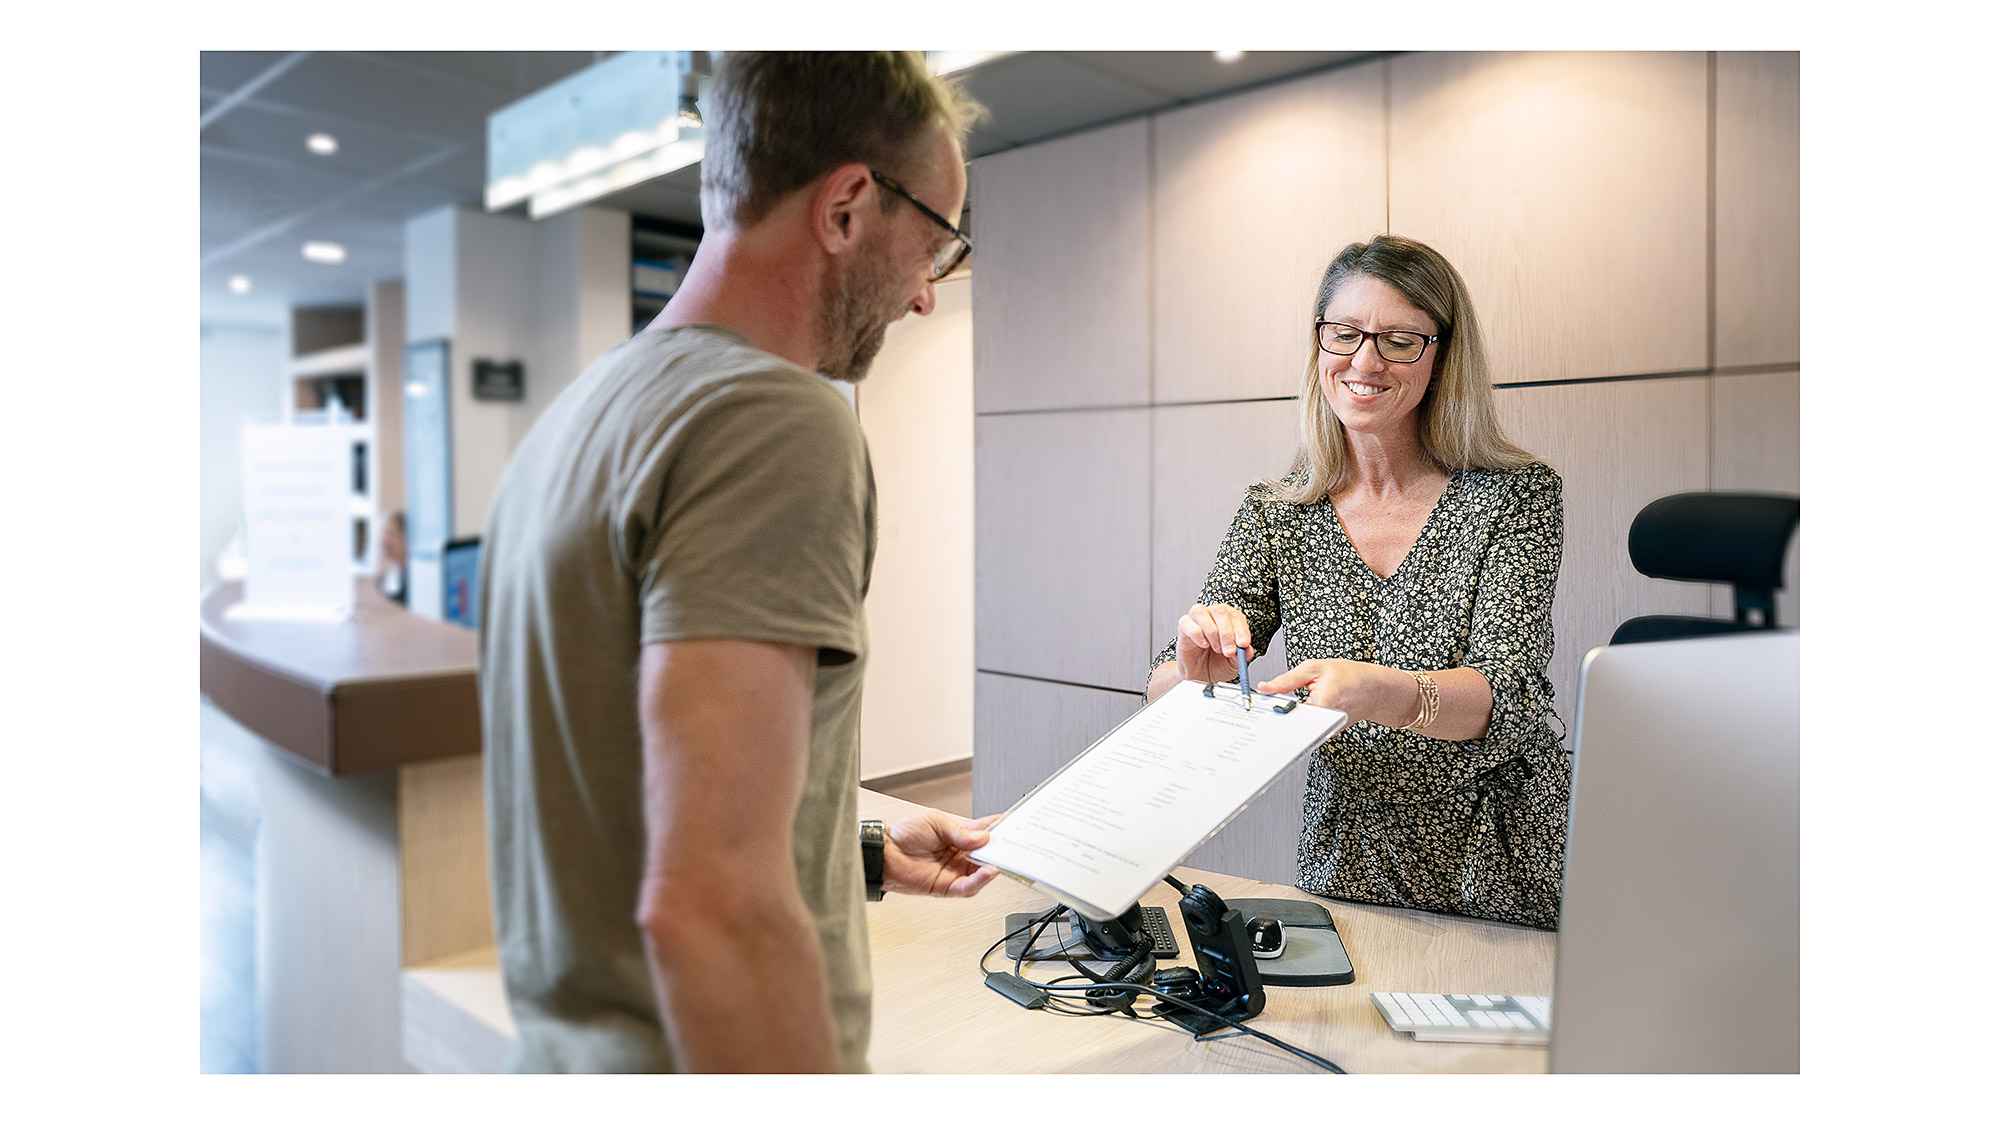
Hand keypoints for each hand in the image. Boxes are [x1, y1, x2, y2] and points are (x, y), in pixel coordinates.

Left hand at [882, 809, 1001, 897]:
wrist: (884, 852)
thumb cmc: (903, 834)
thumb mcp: (935, 822)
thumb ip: (960, 832)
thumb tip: (983, 838)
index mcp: (958, 835)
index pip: (985, 832)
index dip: (999, 829)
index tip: (1013, 825)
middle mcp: (959, 854)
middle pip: (987, 855)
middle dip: (1000, 851)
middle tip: (1010, 847)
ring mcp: (954, 871)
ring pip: (982, 874)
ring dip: (992, 867)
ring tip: (997, 860)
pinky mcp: (946, 887)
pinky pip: (968, 887)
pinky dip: (979, 881)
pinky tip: (985, 872)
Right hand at [1174, 603, 1255, 684]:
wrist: (1199, 676)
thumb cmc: (1216, 664)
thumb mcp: (1233, 662)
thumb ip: (1242, 654)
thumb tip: (1248, 649)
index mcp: (1228, 620)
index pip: (1236, 616)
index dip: (1241, 630)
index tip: (1243, 644)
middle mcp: (1212, 615)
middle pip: (1219, 610)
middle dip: (1227, 632)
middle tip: (1229, 651)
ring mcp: (1196, 619)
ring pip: (1202, 612)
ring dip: (1212, 632)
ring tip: (1216, 649)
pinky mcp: (1183, 627)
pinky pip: (1187, 623)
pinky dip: (1197, 634)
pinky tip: (1204, 645)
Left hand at [1257, 659, 1408, 725]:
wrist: (1376, 689)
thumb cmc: (1351, 676)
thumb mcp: (1315, 668)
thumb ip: (1287, 680)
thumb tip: (1266, 688)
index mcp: (1321, 706)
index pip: (1288, 715)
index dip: (1270, 711)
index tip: (1257, 708)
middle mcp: (1324, 725)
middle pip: (1291, 725)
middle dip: (1277, 716)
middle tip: (1264, 708)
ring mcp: (1326, 731)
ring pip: (1298, 727)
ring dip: (1288, 717)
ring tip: (1281, 707)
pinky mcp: (1327, 733)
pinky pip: (1307, 727)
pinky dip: (1299, 719)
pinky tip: (1297, 711)